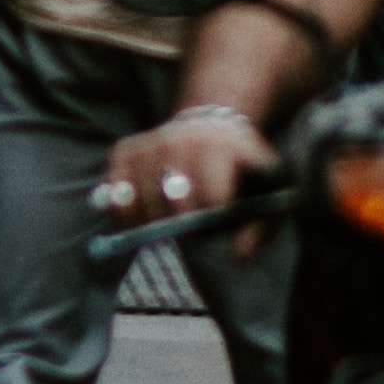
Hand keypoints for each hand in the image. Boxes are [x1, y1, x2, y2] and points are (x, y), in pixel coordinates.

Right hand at [103, 102, 268, 228]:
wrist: (214, 124)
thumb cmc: (243, 167)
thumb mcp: (269, 189)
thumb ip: (260, 228)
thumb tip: (236, 259)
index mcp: (220, 147)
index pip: (211, 196)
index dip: (211, 219)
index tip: (213, 220)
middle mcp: (181, 139)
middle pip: (171, 199)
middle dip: (180, 222)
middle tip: (187, 225)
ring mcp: (150, 143)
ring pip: (139, 197)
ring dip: (151, 220)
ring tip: (166, 221)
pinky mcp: (128, 149)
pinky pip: (114, 186)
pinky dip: (121, 208)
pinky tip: (138, 215)